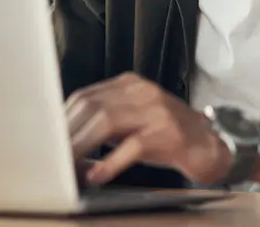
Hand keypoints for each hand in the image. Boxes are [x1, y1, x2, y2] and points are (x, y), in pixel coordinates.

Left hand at [65, 72, 230, 185]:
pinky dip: (110, 162)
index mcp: (129, 85)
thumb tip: (66, 141)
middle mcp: (141, 92)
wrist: (212, 145)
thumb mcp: (134, 121)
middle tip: (51, 159)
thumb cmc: (167, 136)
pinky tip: (96, 175)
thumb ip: (104, 124)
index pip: (85, 97)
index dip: (63, 120)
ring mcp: (156, 111)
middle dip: (67, 135)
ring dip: (81, 147)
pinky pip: (132, 146)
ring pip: (106, 121)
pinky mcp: (167, 134)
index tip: (47, 141)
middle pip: (91, 107)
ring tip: (67, 168)